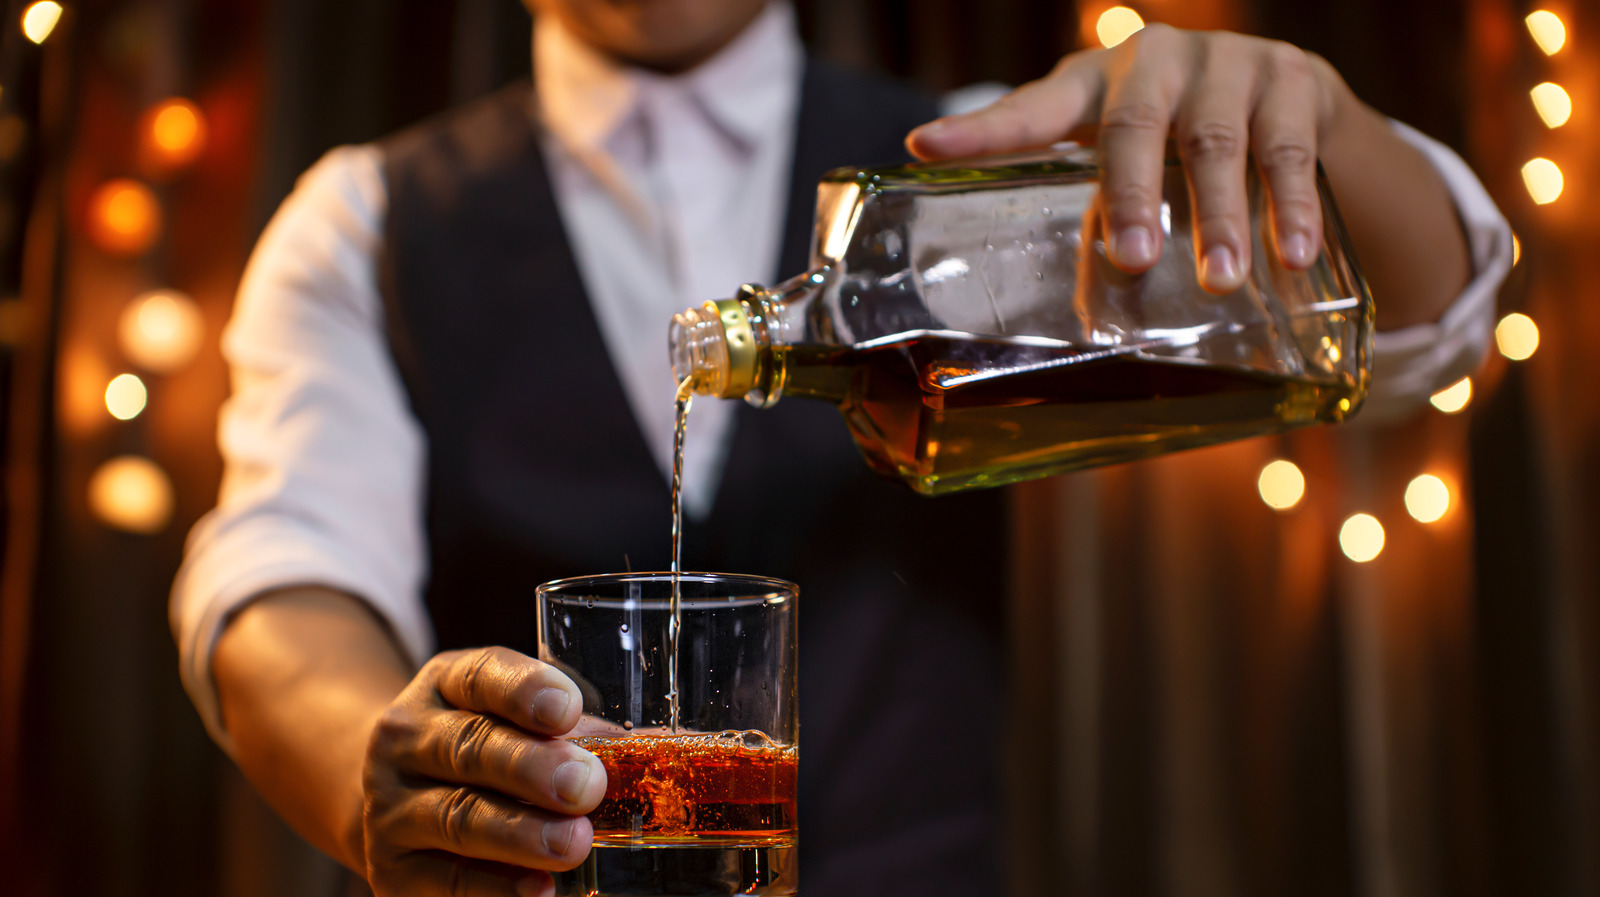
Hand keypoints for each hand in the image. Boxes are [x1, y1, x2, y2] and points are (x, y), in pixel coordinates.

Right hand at [361, 646, 607, 895]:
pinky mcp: (393, 870)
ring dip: (520, 833)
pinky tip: (539, 889)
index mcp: (445, 686)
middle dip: (532, 768)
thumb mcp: (514, 722)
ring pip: (457, 816)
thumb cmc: (480, 754)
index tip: (567, 709)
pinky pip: (446, 881)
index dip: (524, 690)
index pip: (479, 676)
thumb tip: (645, 753)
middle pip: (469, 748)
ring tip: (574, 843)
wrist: (396, 803)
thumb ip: (572, 734)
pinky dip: (495, 889)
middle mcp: (407, 739)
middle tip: (587, 786)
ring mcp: (391, 805)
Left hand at [907, 25, 1353, 293]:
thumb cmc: (1178, 142)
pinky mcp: (1292, 77)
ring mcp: (1225, 63)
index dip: (979, 130)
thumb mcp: (1125, 163)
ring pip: (1217, 142)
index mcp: (1093, 85)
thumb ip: (1096, 214)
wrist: (1291, 99)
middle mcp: (1154, 61)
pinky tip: (1290, 253)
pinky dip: (1292, 206)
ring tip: (1219, 280)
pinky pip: (1289, 148)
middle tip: (1131, 258)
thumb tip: (1084, 323)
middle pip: (1132, 128)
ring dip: (1220, 216)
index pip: (1030, 109)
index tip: (926, 144)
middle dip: (1131, 196)